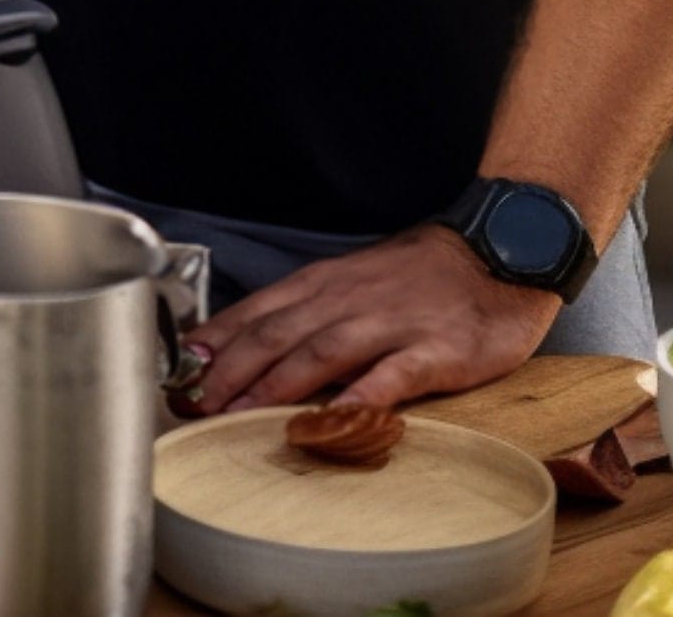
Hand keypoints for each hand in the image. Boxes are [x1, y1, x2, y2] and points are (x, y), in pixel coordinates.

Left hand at [176, 225, 560, 414]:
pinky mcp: (434, 350)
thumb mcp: (350, 284)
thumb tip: (250, 355)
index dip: (213, 348)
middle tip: (194, 406)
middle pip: (274, 336)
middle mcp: (344, 301)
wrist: (495, 252)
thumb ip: (306, 317)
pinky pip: (390, 375)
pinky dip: (359, 397)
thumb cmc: (417, 278)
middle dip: (228, 372)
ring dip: (274, 386)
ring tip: (240, 416)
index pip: (253, 316)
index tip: (176, 378)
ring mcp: (388, 324)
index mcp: (320, 286)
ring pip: (319, 353)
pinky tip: (336, 420)